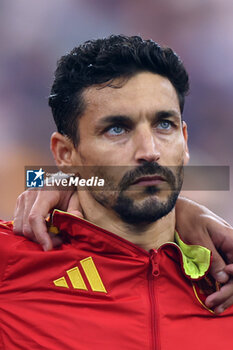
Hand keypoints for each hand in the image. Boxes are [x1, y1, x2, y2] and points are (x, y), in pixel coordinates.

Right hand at [13, 188, 82, 250]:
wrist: (60, 178)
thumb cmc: (69, 188)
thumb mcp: (76, 197)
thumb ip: (75, 209)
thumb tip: (76, 220)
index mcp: (44, 192)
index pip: (35, 217)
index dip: (41, 235)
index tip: (49, 248)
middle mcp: (29, 195)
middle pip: (27, 227)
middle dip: (42, 239)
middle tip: (59, 240)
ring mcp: (22, 199)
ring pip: (20, 228)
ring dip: (35, 237)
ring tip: (52, 235)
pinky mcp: (19, 204)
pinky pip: (18, 225)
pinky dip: (30, 232)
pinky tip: (44, 229)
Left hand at [175, 197, 232, 312]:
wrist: (181, 211)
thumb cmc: (189, 219)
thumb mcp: (198, 237)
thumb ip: (212, 257)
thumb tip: (224, 279)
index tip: (221, 284)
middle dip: (228, 293)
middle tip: (212, 304)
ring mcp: (228, 254)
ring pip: (232, 279)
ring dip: (226, 295)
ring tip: (214, 307)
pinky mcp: (220, 258)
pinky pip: (225, 276)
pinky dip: (221, 288)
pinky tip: (215, 298)